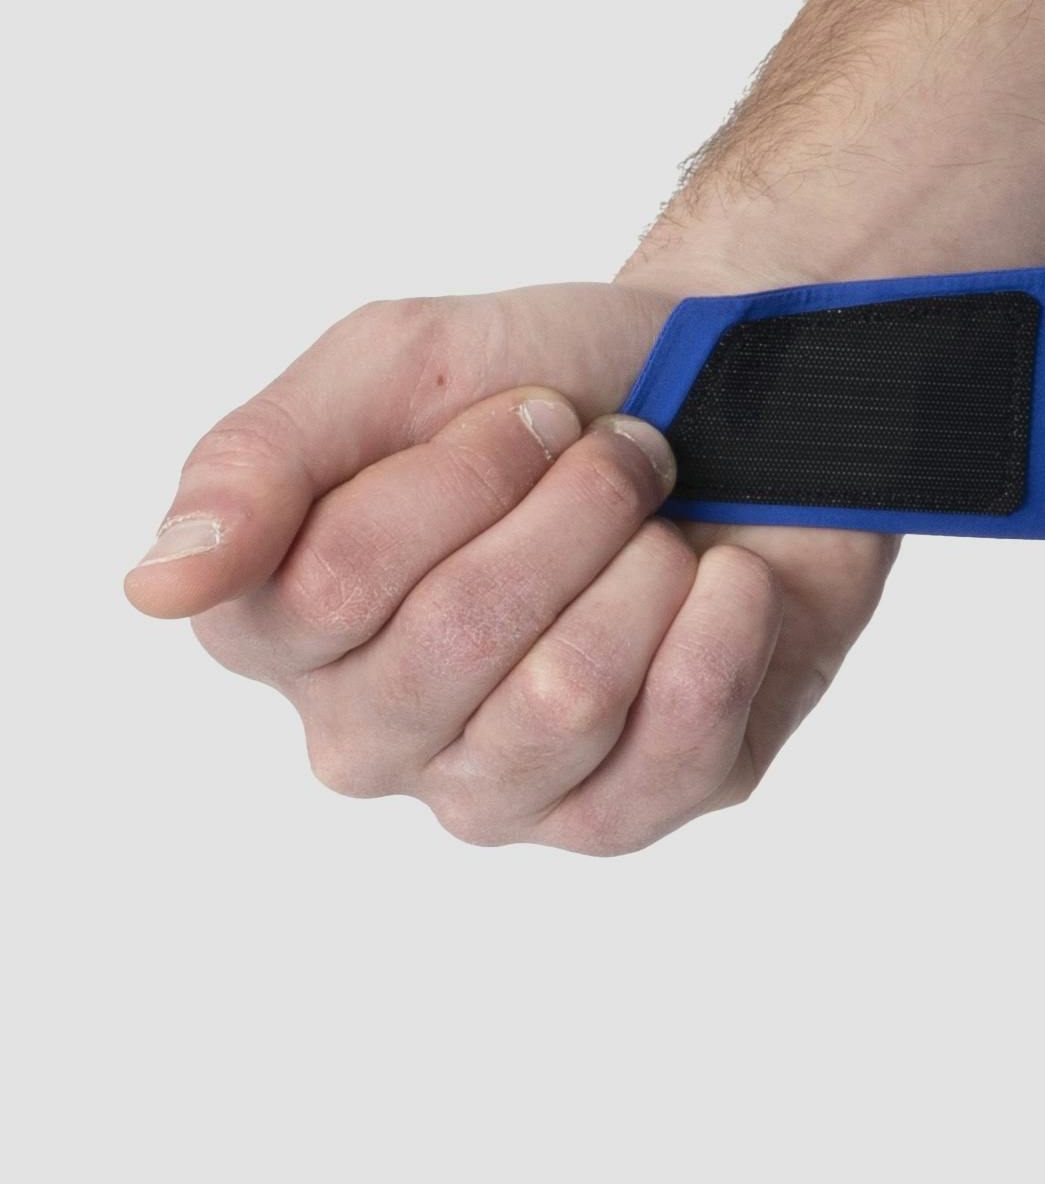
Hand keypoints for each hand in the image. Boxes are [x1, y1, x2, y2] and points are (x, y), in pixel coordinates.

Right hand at [123, 280, 893, 851]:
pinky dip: (724, 633)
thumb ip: (259, 460)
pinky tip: (729, 582)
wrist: (749, 409)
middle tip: (620, 457)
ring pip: (565, 696)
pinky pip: (671, 751)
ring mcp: (487, 792)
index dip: (465, 474)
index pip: (333, 580)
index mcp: (273, 627)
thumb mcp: (396, 365)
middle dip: (573, 510)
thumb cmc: (555, 387)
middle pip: (455, 635)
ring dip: (647, 570)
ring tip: (665, 525)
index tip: (536, 409)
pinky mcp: (617, 819)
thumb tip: (156, 589)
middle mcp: (363, 731)